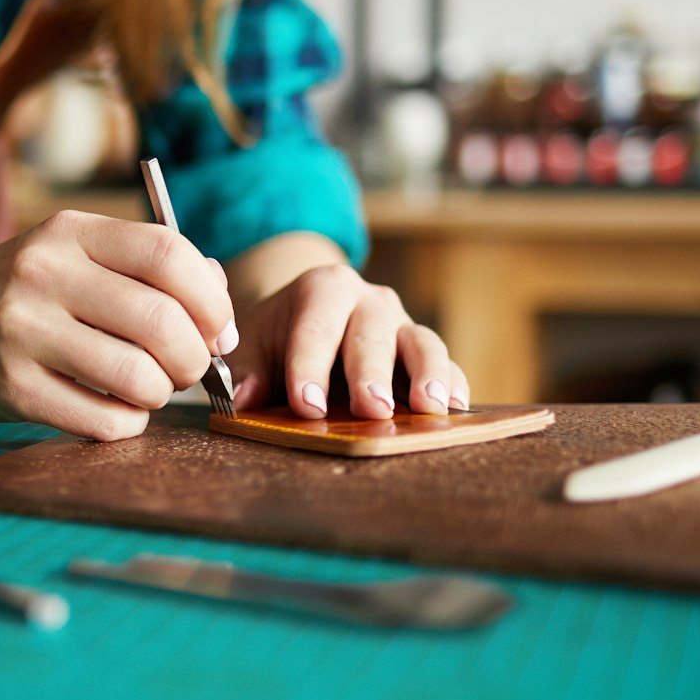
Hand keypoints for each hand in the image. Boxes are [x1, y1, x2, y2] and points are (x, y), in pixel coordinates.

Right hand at [0, 211, 237, 440]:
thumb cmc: (21, 292)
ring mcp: (22, 332)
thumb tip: (219, 309)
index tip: (217, 330)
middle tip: (187, 369)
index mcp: (68, 232)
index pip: (169, 255)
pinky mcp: (11, 388)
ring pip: (137, 377)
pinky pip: (101, 419)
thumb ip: (146, 269)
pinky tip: (115, 412)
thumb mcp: (73, 255)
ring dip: (160, 394)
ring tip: (148, 390)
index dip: (211, 300)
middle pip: (161, 322)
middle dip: (194, 358)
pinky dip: (126, 424)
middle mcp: (43, 274)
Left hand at [225, 263, 469, 419]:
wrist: (311, 315)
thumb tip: (244, 400)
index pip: (316, 328)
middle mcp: (369, 300)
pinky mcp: (424, 351)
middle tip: (372, 409)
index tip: (308, 406)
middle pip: (373, 334)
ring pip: (422, 343)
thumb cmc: (278, 336)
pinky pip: (448, 364)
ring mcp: (402, 323)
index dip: (310, 368)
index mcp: (322, 290)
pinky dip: (454, 384)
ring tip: (429, 408)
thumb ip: (248, 370)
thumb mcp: (254, 343)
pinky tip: (456, 409)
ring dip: (428, 375)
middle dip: (371, 373)